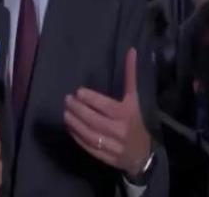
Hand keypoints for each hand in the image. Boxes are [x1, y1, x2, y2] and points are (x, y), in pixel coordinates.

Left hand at [64, 48, 151, 176]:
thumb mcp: (134, 98)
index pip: (105, 106)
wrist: (144, 153)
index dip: (90, 99)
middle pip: (94, 120)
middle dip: (78, 109)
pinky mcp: (106, 157)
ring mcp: (113, 146)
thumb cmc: (136, 120)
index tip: (78, 92)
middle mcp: (119, 130)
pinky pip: (89, 147)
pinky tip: (70, 127)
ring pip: (90, 134)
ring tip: (65, 113)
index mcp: (126, 114)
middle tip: (67, 100)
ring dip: (75, 123)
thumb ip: (130, 75)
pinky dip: (77, 137)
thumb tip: (131, 50)